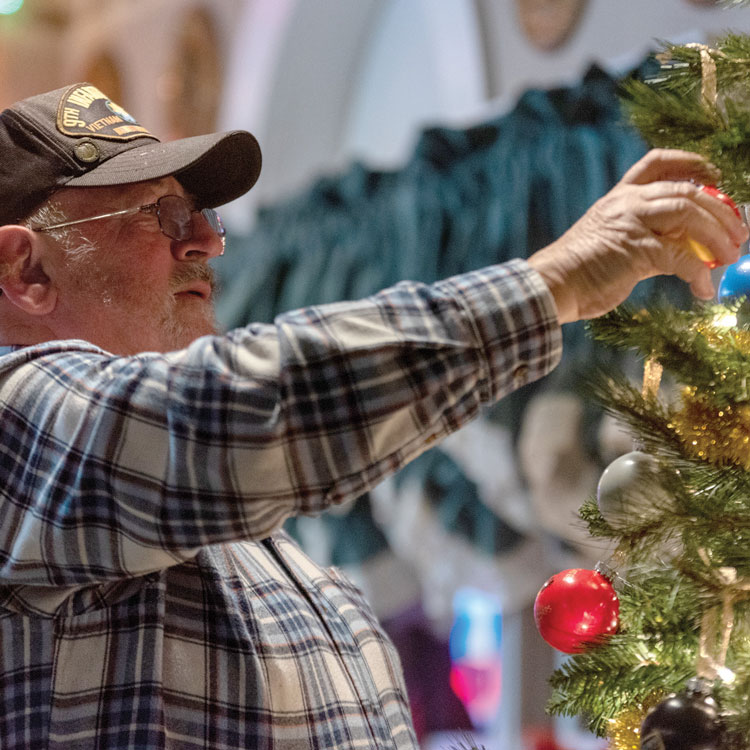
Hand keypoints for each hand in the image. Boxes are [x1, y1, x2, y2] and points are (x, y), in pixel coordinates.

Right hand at [527, 149, 748, 323]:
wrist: (553, 284)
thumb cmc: (579, 270)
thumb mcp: (614, 243)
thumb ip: (649, 239)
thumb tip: (687, 252)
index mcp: (619, 198)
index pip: (657, 163)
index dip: (690, 163)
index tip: (714, 174)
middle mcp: (627, 203)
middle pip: (687, 190)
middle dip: (720, 210)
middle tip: (739, 231)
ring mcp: (632, 223)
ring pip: (690, 214)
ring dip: (718, 235)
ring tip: (730, 255)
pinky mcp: (638, 250)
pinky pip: (681, 257)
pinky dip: (698, 273)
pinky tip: (701, 288)